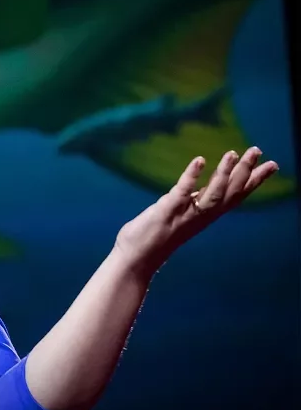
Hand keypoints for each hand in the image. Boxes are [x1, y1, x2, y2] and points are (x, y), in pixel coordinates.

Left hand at [114, 147, 278, 274]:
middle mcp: (200, 216)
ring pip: (213, 194)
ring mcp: (185, 215)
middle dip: (246, 171)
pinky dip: (192, 176)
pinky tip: (200, 160)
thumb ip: (192, 203)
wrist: (136, 260)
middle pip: (230, 193)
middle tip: (258, 149)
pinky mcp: (166, 212)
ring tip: (234, 153)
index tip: (272, 164)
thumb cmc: (155, 238)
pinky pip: (182, 192)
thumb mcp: (180, 216)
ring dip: (224, 174)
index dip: (254, 181)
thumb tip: (200, 189)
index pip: (236, 196)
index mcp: (205, 215)